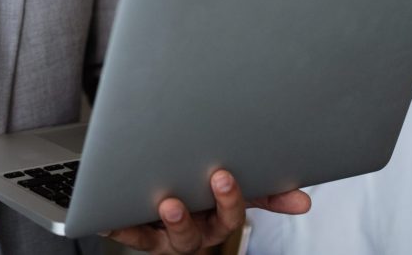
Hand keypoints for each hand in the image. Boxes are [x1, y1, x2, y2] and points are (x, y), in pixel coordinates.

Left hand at [104, 170, 310, 253]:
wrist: (160, 205)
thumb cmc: (200, 194)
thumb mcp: (230, 193)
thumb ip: (265, 194)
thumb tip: (304, 200)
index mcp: (217, 219)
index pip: (233, 214)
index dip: (232, 198)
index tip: (227, 176)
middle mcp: (196, 233)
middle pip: (206, 229)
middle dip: (211, 207)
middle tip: (214, 178)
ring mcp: (168, 236)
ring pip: (173, 236)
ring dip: (174, 222)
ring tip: (169, 204)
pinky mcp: (141, 235)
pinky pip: (131, 235)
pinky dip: (119, 227)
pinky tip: (107, 217)